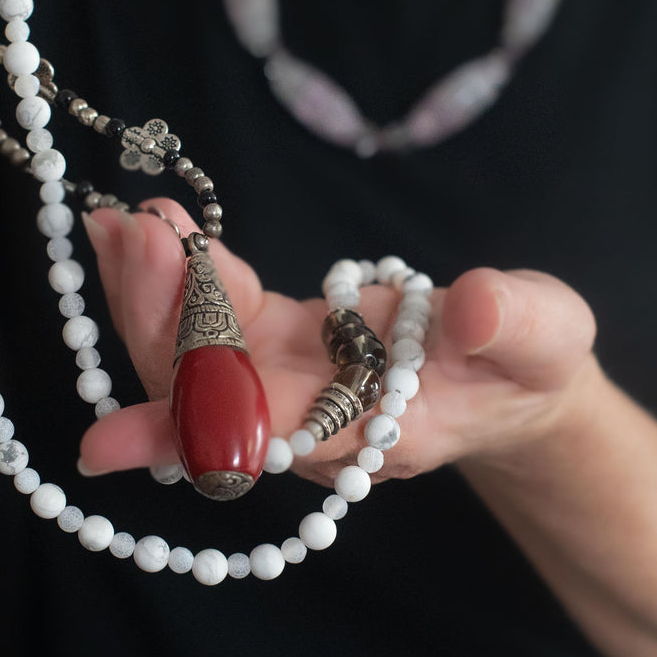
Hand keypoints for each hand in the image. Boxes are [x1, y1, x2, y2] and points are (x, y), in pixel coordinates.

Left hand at [78, 199, 599, 485]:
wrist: (511, 376)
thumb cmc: (529, 364)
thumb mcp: (546, 338)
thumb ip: (516, 325)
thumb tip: (472, 303)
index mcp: (369, 430)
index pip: (269, 427)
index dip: (201, 401)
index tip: (135, 383)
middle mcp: (306, 419)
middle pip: (205, 393)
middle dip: (155, 318)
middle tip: (123, 235)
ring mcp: (279, 380)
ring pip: (190, 358)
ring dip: (145, 297)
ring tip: (111, 225)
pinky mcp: (271, 341)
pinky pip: (208, 318)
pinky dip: (175, 278)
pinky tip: (148, 230)